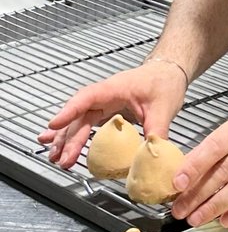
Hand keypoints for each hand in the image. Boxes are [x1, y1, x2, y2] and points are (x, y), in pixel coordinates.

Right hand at [38, 62, 187, 169]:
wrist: (169, 72)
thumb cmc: (164, 82)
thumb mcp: (164, 107)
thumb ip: (157, 130)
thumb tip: (151, 154)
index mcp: (114, 89)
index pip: (86, 98)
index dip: (69, 111)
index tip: (55, 124)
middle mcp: (103, 95)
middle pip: (80, 116)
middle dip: (68, 138)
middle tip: (62, 159)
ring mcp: (103, 103)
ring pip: (79, 121)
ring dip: (65, 138)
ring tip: (54, 157)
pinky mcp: (106, 111)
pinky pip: (85, 123)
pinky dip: (72, 134)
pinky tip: (58, 143)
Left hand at [170, 96, 227, 227]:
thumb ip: (221, 143)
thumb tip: (192, 165)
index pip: (213, 148)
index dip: (194, 167)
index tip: (177, 183)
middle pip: (222, 173)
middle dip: (197, 194)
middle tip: (180, 209)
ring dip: (215, 206)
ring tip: (196, 218)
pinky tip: (226, 220)